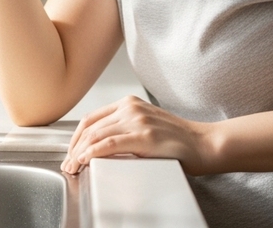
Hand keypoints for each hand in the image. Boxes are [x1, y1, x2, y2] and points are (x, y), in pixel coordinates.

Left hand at [61, 95, 216, 175]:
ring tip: (74, 168)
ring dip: (79, 154)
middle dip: (74, 148)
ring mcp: (138, 121)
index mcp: (130, 103)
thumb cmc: (178, 140)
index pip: (91, 118)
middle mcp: (131, 108)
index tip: (71, 153)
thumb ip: (125, 128)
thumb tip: (99, 146)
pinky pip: (109, 144)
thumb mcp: (147, 125)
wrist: (204, 144)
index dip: (76, 138)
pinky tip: (85, 161)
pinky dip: (92, 153)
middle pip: (90, 127)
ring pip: (96, 136)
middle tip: (68, 165)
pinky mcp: (144, 137)